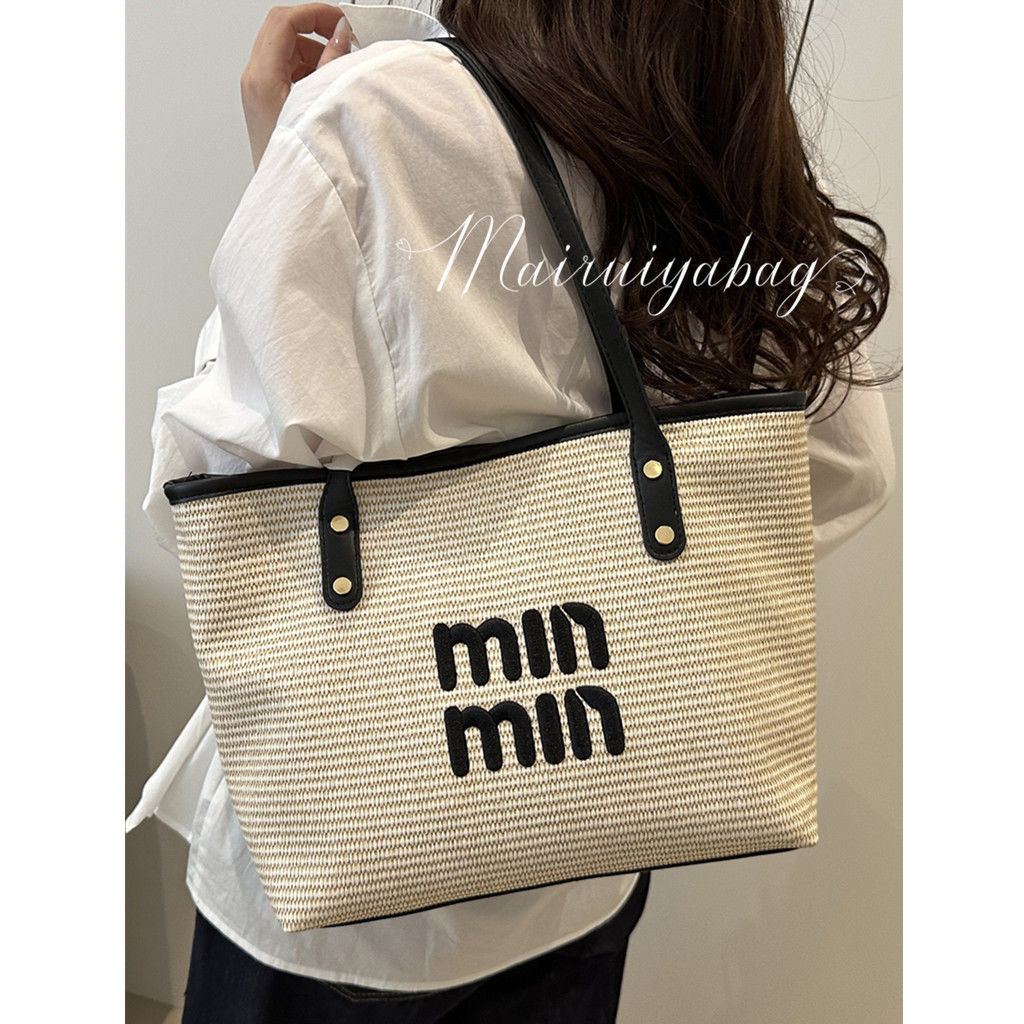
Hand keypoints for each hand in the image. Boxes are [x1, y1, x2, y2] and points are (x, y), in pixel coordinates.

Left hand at [241, 4, 353, 169]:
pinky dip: (307, 68)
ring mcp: (257, 91)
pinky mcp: (265, 102)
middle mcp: (254, 81)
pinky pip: (285, 69)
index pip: (283, 21)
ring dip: (313, 52)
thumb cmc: (298, 162)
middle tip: (342, 43)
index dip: (314, 14)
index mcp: (262, 78)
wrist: (285, 197)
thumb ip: (331, 65)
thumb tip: (340, 36)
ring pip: (284, 49)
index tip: (338, 21)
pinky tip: (325, 88)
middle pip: (281, 30)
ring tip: (337, 72)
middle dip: (315, 31)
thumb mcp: (319, 106)